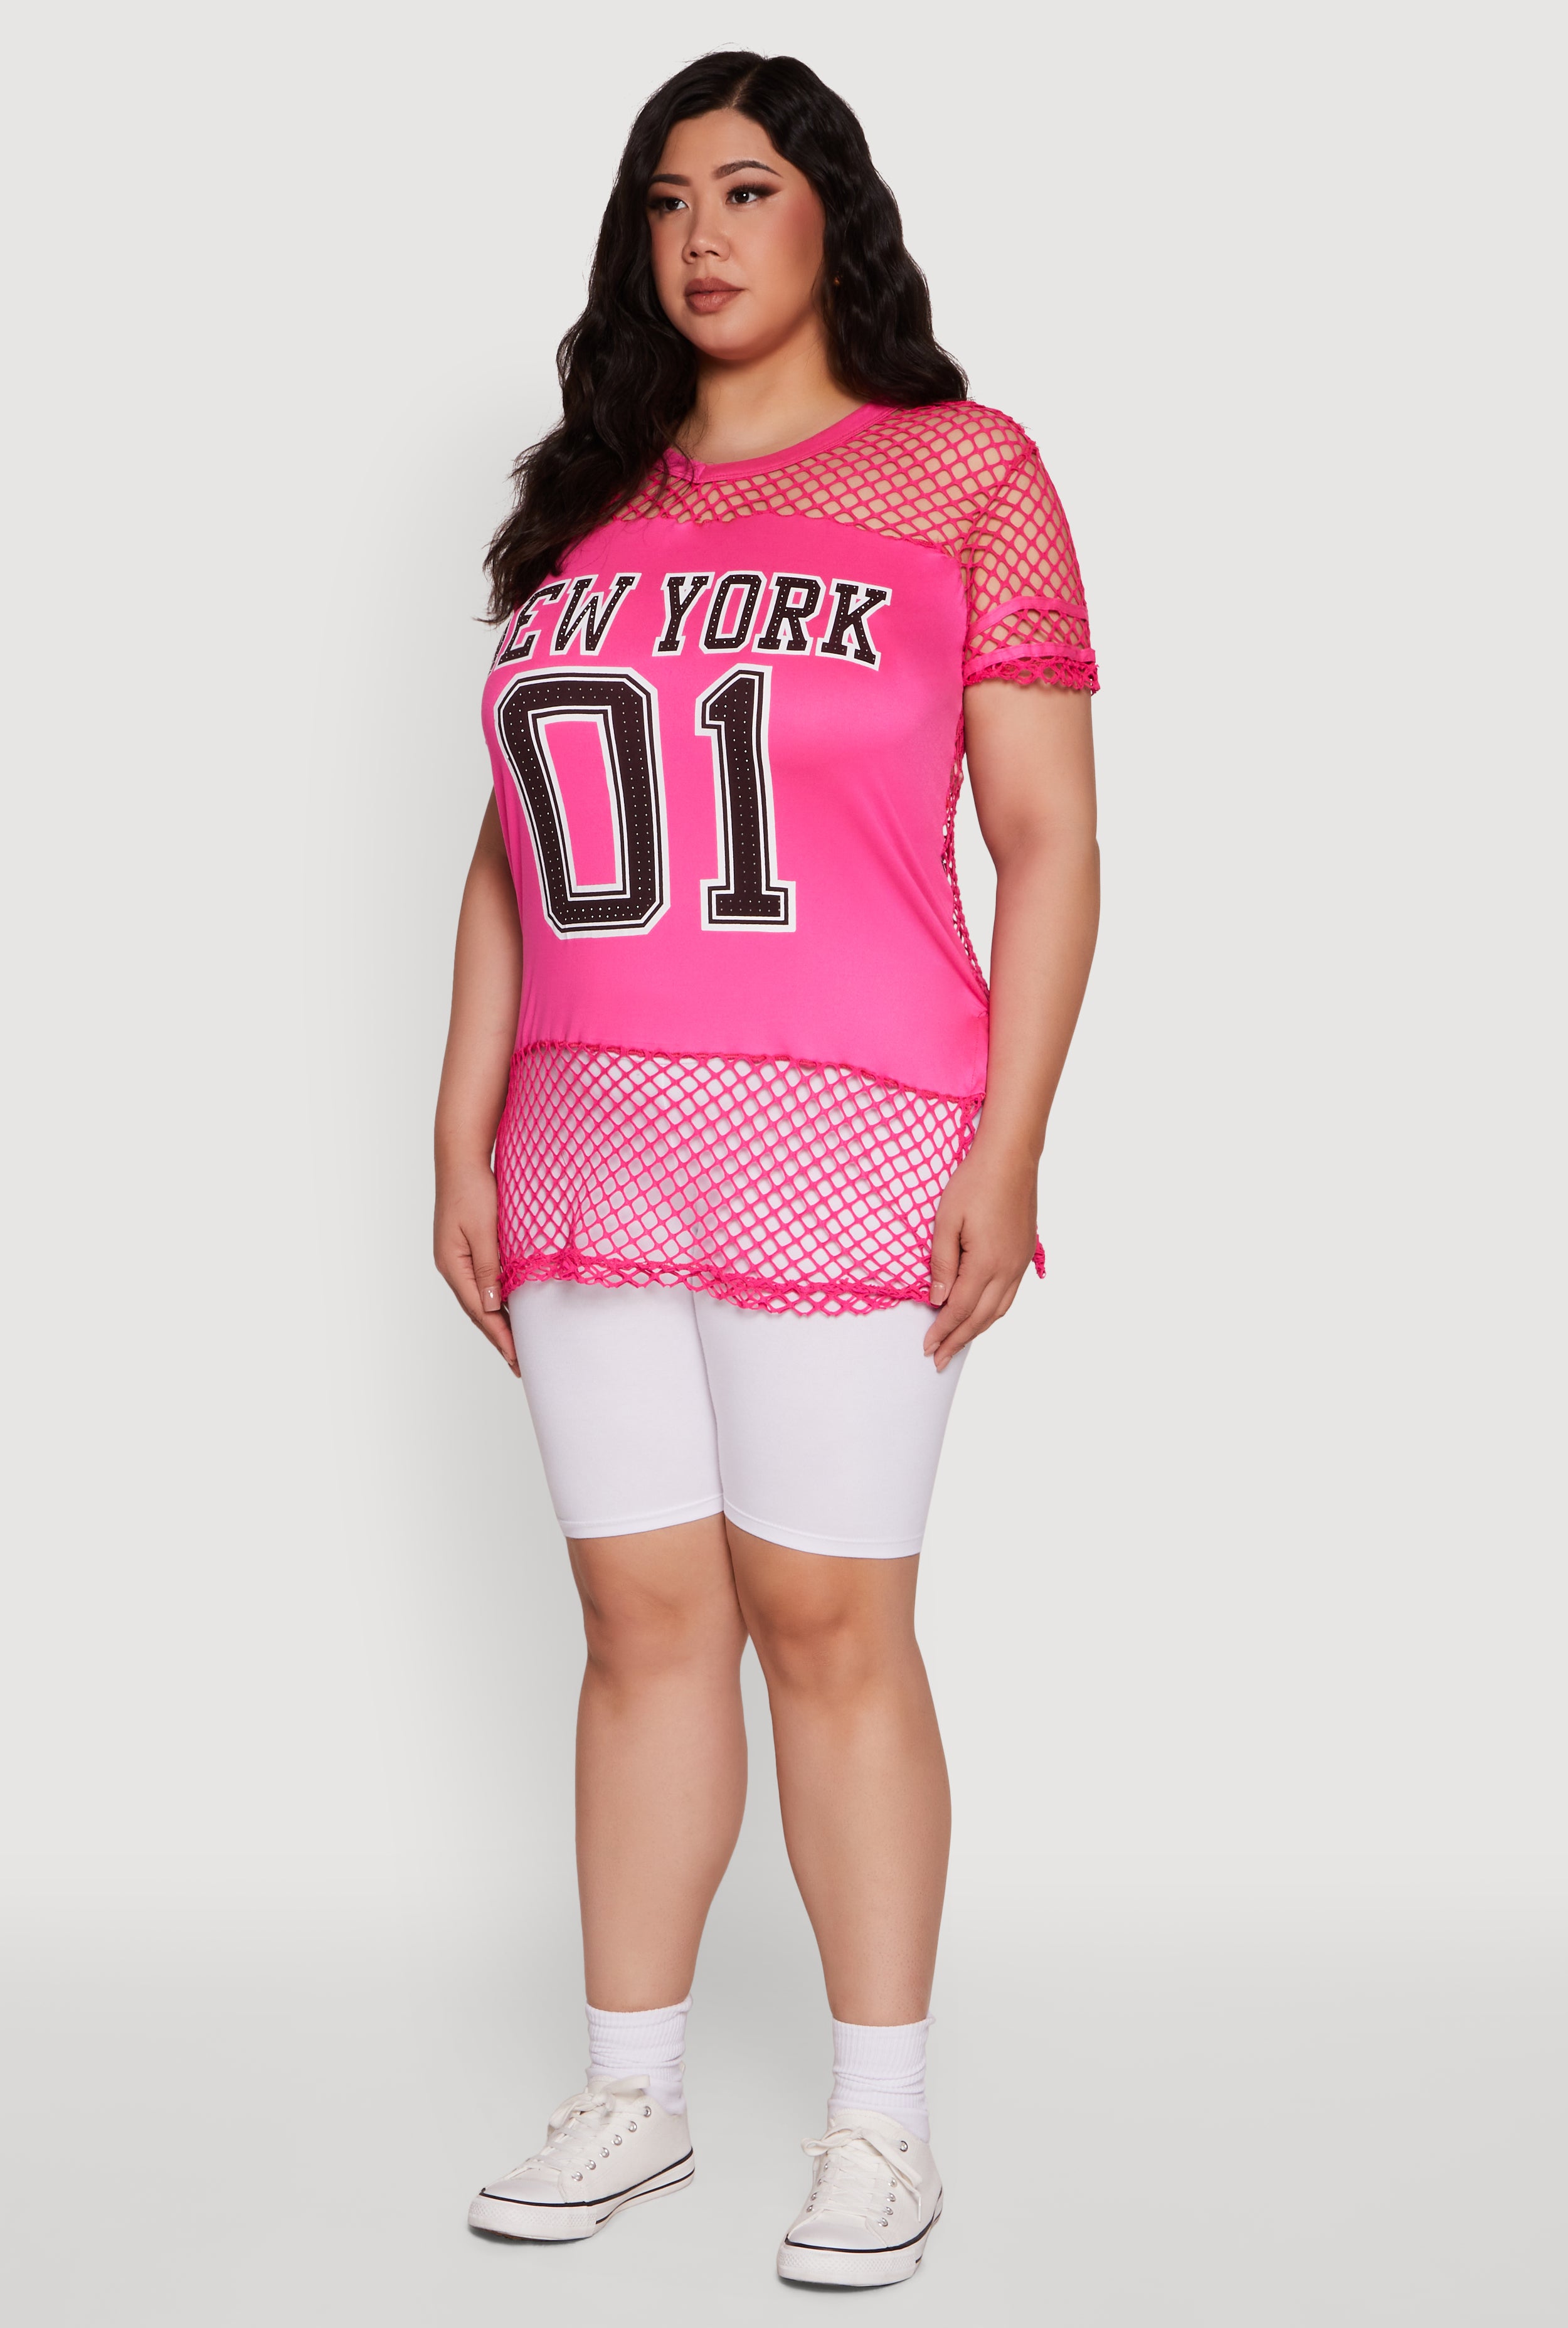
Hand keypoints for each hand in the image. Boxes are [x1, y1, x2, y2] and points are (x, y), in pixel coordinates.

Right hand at [434, 1157, 518, 1375]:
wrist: (460, 1159)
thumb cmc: (472, 1189)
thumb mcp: (483, 1230)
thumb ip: (488, 1268)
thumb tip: (493, 1305)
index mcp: (453, 1265)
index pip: (480, 1311)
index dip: (500, 1337)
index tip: (517, 1360)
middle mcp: (452, 1267)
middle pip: (478, 1311)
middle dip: (499, 1338)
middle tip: (519, 1365)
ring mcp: (457, 1259)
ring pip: (480, 1300)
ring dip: (498, 1324)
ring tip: (515, 1347)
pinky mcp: (466, 1250)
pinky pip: (483, 1284)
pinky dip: (496, 1302)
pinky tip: (508, 1311)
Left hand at [922, 1144, 1039, 1370]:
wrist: (1011, 1157)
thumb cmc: (975, 1182)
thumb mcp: (946, 1221)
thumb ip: (942, 1264)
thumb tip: (938, 1299)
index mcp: (987, 1263)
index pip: (960, 1309)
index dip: (943, 1331)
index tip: (928, 1348)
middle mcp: (1008, 1269)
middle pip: (982, 1317)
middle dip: (959, 1340)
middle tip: (940, 1359)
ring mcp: (1020, 1263)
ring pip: (1000, 1310)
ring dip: (978, 1330)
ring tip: (958, 1343)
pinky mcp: (1024, 1253)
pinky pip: (1010, 1294)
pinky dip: (994, 1312)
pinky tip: (983, 1314)